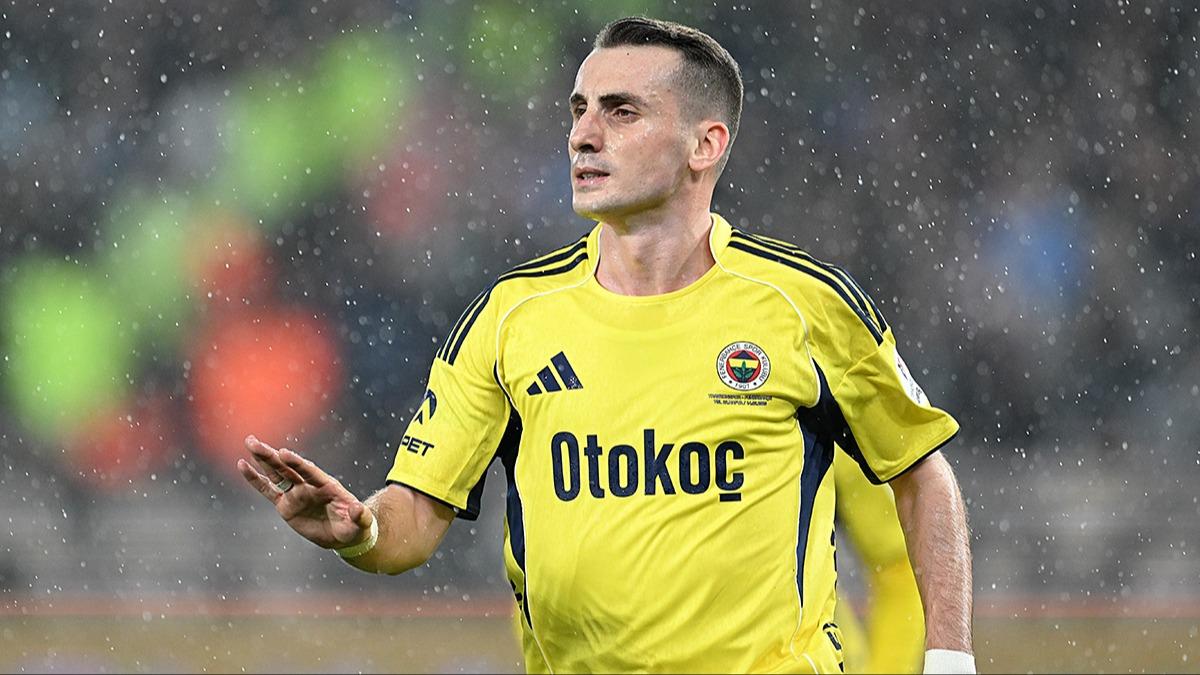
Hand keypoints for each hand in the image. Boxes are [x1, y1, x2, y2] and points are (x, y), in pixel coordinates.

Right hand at [237, 435, 372, 549]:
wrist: (345, 534)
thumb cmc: (355, 526)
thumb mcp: (361, 523)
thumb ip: (359, 515)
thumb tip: (357, 509)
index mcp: (327, 485)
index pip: (309, 472)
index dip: (296, 462)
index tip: (283, 453)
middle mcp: (309, 485)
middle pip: (288, 468)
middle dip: (272, 455)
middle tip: (254, 442)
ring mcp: (296, 493)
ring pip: (276, 474)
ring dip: (263, 459)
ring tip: (250, 443)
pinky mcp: (286, 504)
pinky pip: (268, 490)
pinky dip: (256, 479)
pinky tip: (243, 465)